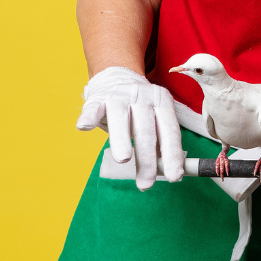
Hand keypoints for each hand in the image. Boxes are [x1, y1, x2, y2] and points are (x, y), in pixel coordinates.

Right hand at [78, 66, 184, 189]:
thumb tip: (167, 171)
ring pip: (120, 118)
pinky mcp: (98, 99)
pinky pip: (93, 108)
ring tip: (124, 159)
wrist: (118, 77)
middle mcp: (143, 97)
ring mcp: (120, 96)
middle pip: (146, 129)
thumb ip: (159, 142)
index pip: (169, 131)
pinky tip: (85, 127)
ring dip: (122, 139)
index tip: (175, 177)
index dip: (172, 154)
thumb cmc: (139, 109)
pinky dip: (88, 117)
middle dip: (147, 158)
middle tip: (146, 183)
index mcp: (162, 102)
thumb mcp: (155, 119)